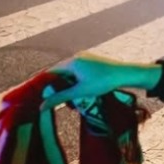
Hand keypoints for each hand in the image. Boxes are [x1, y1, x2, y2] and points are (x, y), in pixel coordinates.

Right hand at [40, 53, 160, 111]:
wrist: (125, 74)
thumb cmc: (103, 82)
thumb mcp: (79, 92)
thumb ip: (60, 98)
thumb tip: (41, 106)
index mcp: (71, 61)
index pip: (50, 71)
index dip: (43, 83)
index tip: (38, 95)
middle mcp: (77, 57)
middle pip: (59, 72)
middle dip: (56, 86)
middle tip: (52, 100)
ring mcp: (85, 58)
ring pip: (69, 73)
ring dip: (66, 85)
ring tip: (67, 98)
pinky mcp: (92, 62)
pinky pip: (77, 72)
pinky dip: (74, 82)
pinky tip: (78, 92)